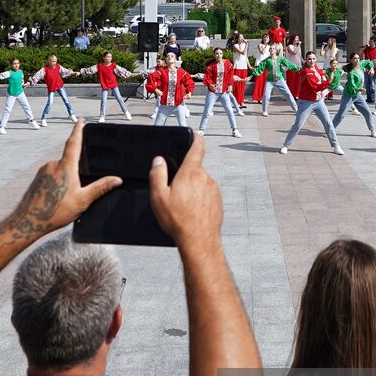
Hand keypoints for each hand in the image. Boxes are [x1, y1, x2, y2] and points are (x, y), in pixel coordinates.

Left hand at [6, 121, 120, 241]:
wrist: (28, 221)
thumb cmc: (55, 212)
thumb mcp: (82, 200)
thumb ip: (100, 188)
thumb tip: (117, 180)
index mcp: (65, 166)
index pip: (74, 142)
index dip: (79, 130)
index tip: (81, 121)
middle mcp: (53, 164)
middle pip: (69, 160)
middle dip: (76, 171)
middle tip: (78, 189)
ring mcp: (43, 171)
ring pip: (60, 169)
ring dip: (66, 179)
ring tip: (67, 199)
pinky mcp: (38, 178)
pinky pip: (52, 176)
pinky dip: (58, 183)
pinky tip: (58, 198)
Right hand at [148, 132, 220, 247]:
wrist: (199, 240)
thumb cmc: (178, 220)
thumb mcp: (159, 197)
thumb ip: (157, 175)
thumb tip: (158, 160)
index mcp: (190, 173)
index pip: (197, 149)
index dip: (196, 140)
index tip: (197, 135)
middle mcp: (205, 177)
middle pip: (194, 170)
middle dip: (185, 176)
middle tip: (175, 192)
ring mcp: (214, 189)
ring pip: (200, 183)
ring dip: (192, 190)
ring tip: (183, 207)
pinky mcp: (218, 200)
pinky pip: (206, 194)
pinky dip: (199, 200)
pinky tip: (191, 212)